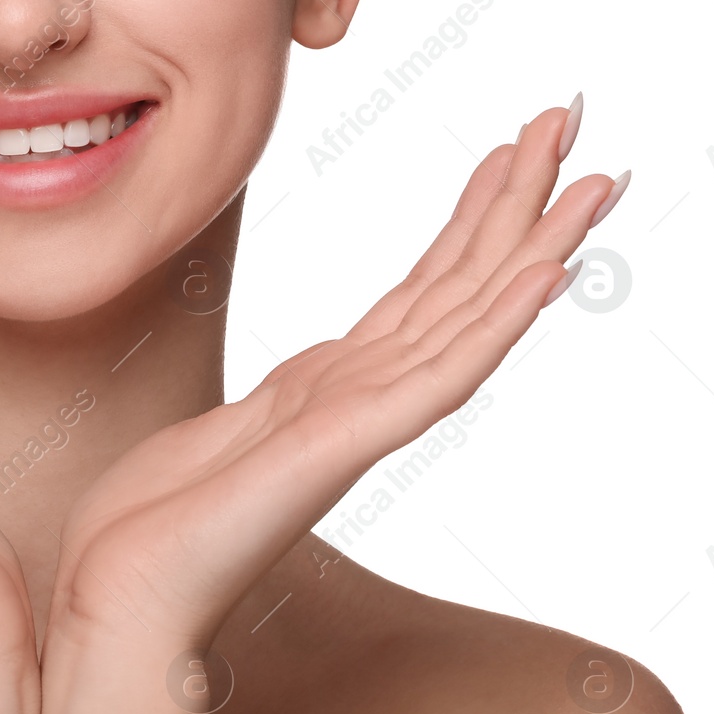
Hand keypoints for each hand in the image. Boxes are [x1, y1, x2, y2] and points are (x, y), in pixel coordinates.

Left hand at [38, 100, 626, 713]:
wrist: (123, 594)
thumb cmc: (162, 521)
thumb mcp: (232, 426)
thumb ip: (284, 398)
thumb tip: (307, 374)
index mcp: (338, 384)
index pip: (425, 286)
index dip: (473, 217)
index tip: (508, 148)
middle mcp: (365, 396)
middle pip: (461, 283)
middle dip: (518, 200)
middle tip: (569, 118)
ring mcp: (362, 421)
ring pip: (468, 316)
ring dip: (534, 244)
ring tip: (591, 178)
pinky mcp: (344, 446)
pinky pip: (435, 377)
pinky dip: (494, 325)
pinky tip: (543, 276)